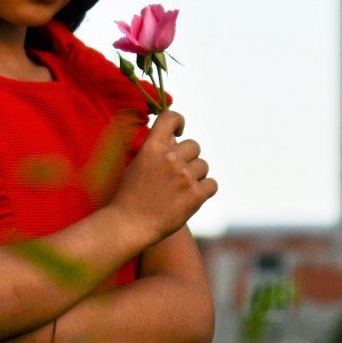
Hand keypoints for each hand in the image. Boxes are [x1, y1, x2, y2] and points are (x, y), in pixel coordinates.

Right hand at [110, 109, 217, 242]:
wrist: (129, 224)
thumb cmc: (129, 195)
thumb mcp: (137, 165)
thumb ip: (156, 150)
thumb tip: (176, 137)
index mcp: (151, 148)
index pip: (171, 118)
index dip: (179, 121)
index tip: (179, 132)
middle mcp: (169, 158)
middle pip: (194, 146)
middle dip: (188, 158)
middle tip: (176, 174)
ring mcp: (184, 177)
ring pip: (203, 166)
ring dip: (195, 176)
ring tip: (179, 190)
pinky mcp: (195, 195)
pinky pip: (212, 184)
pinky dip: (204, 191)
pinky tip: (190, 198)